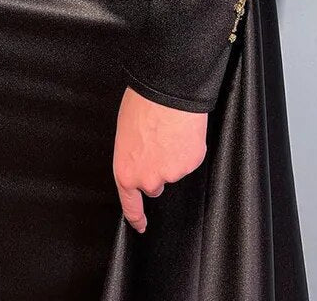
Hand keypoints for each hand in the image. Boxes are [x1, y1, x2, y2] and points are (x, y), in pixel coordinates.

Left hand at [112, 86, 207, 233]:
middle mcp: (148, 179)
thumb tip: (141, 156)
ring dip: (173, 156)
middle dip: (157, 169)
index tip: (141, 225)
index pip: (130, 204)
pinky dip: (188, 147)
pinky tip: (182, 131)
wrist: (166, 92)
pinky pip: (189, 158)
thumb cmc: (141, 105)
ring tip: (169, 130)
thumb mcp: (125, 133)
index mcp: (126, 172)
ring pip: (173, 170)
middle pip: (155, 185)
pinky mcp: (191, 164)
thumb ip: (132, 155)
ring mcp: (172, 174)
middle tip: (157, 144)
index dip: (136, 217)